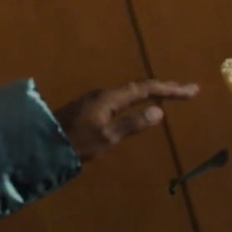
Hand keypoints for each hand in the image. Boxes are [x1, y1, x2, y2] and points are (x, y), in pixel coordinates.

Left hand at [54, 79, 198, 162]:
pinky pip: (120, 99)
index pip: (146, 88)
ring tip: (169, 96)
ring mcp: (94, 100)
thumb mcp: (106, 138)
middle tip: (187, 91)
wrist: (39, 145)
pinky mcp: (88, 109)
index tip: (192, 90)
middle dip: (164, 88)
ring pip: (129, 92)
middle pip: (139, 86)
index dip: (170, 89)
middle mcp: (103, 94)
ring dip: (151, 93)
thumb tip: (158, 111)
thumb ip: (132, 124)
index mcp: (109, 98)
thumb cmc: (73, 143)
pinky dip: (137, 100)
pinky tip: (138, 107)